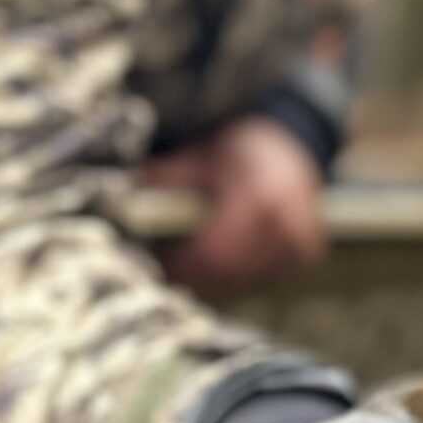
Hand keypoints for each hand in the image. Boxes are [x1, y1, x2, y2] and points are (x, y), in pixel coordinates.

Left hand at [145, 115, 326, 295]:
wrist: (291, 143)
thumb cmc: (239, 150)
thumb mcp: (201, 157)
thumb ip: (166, 176)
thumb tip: (117, 191)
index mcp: (259, 198)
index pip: (215, 252)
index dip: (186, 265)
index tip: (164, 268)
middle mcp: (285, 223)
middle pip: (230, 272)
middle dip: (199, 275)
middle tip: (175, 271)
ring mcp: (300, 240)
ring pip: (247, 279)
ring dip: (220, 277)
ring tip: (198, 262)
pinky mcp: (306, 252)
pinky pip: (265, 276)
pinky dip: (243, 272)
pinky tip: (230, 257)